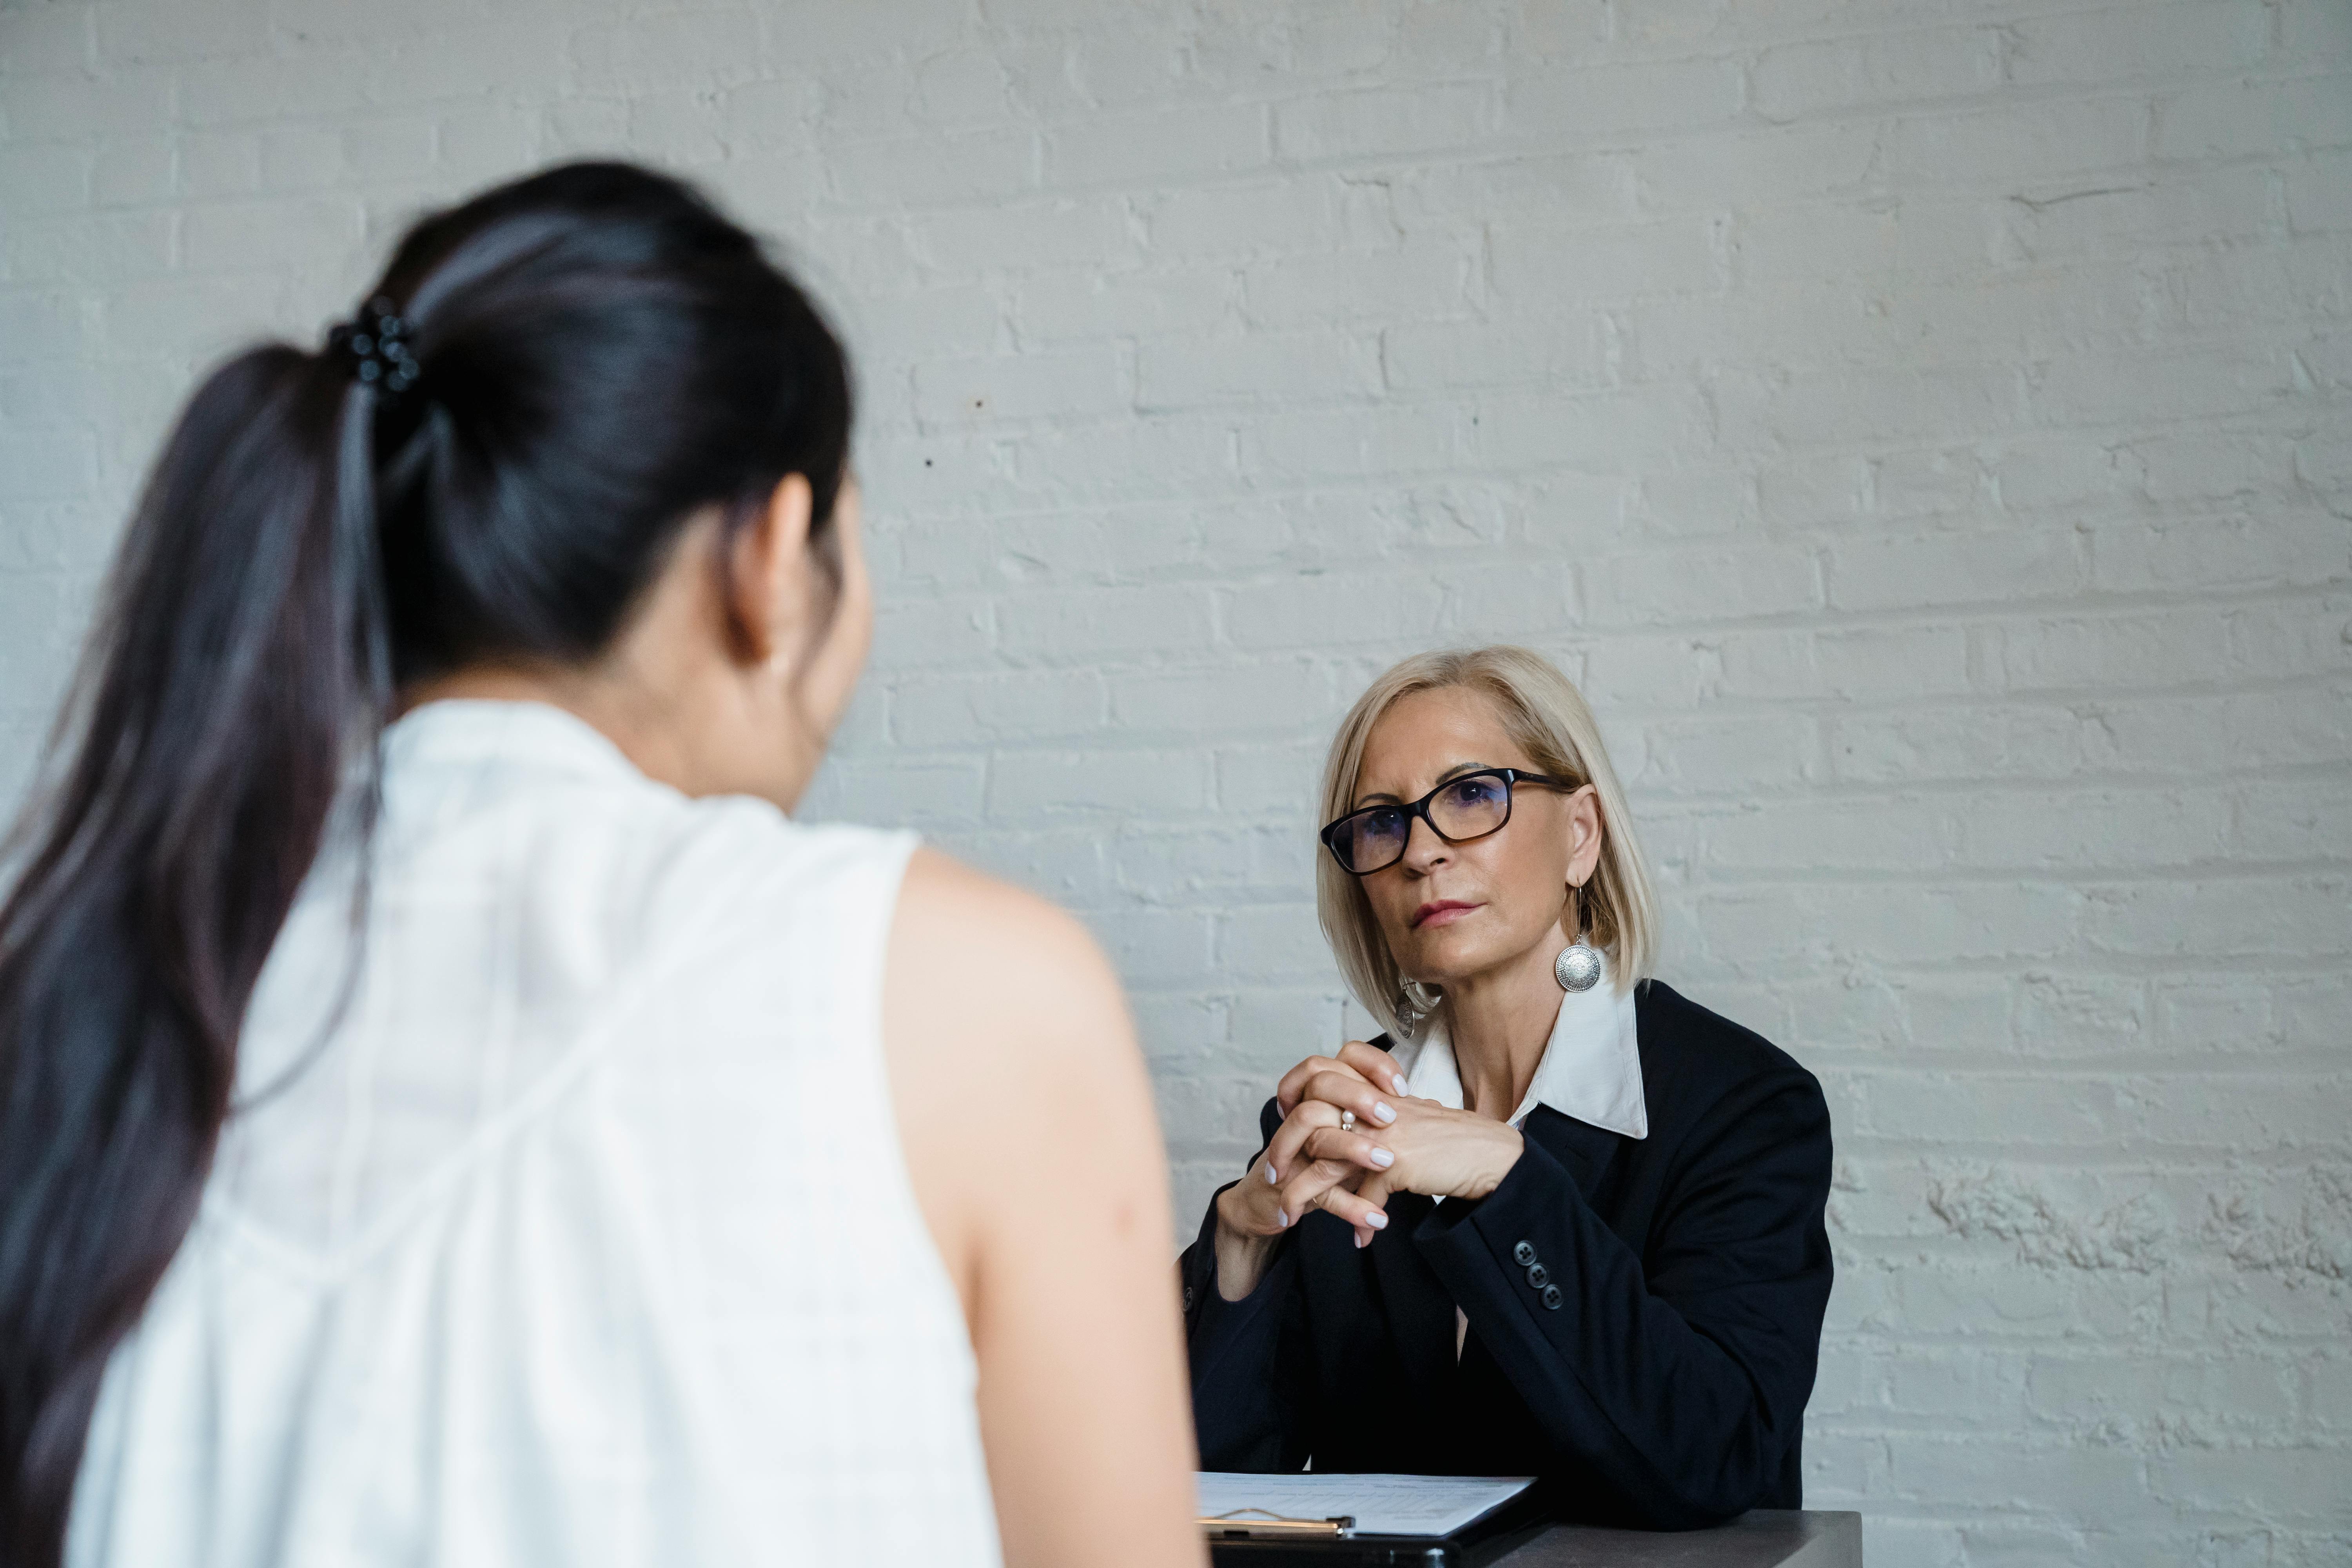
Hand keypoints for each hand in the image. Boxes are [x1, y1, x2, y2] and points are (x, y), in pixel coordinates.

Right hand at [1211, 1042, 1412, 1295]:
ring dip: (1354, 1149)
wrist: (1272, 1201)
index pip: (1345, 1058)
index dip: (1373, 1066)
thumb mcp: (1354, 1134)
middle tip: (1389, 1118)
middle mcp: (1306, 1115)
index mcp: (1326, 1096)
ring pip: (1319, 1136)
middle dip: (1358, 1098)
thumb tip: (1432, 1111)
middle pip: (1323, 1086)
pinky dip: (1352, 1208)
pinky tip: (1377, 1220)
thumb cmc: (1320, 1162)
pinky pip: (1321, 1193)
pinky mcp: (1291, 1185)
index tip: (1401, 1088)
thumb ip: (1381, 1121)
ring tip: (1386, 1162)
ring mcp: (1297, 1149)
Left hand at [1290, 1077, 1524, 1218]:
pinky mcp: (1393, 1161)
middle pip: (1309, 1119)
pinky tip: (1358, 1237)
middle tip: (1271, 1176)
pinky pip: (1357, 1193)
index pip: (1318, 1089)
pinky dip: (1352, 1217)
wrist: (1490, 1154)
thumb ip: (1379, 1155)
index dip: (1294, 1112)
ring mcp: (1381, 1133)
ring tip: (1286, 1212)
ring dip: (1300, 1189)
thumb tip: (1364, 1195)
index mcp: (1372, 1095)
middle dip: (1284, 1151)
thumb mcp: (1408, 1143)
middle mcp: (1372, 1109)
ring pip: (1323, 1158)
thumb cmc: (1454, 1146)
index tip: (1282, 1139)